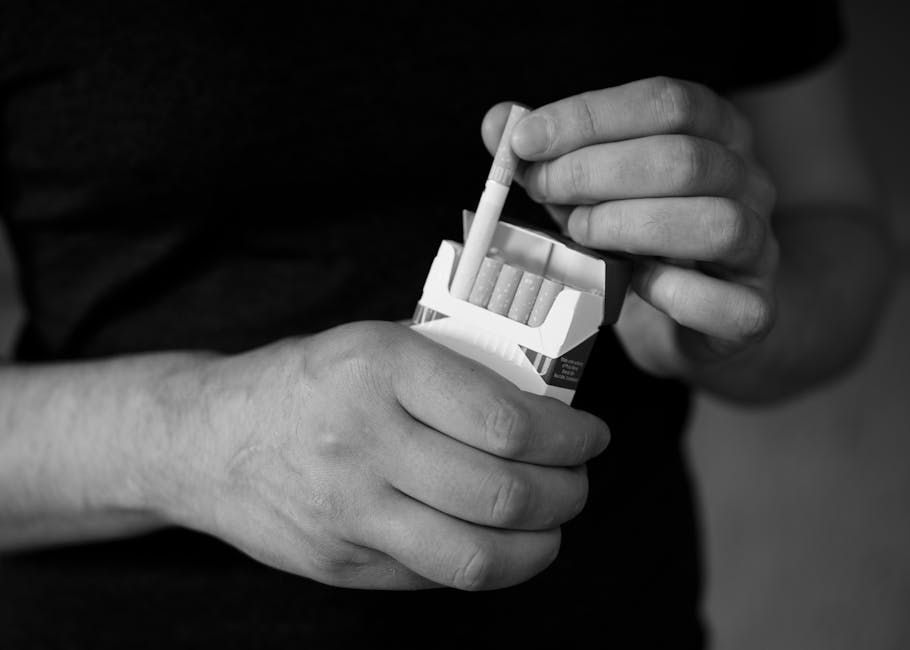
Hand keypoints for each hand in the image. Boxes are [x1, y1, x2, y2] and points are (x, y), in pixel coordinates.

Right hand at [150, 322, 608, 589]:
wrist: (208, 439)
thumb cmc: (304, 383)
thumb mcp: (373, 343)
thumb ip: (454, 368)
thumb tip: (544, 399)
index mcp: (379, 369)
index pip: (504, 421)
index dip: (568, 437)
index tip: (589, 436)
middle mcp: (363, 442)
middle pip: (502, 494)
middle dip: (567, 493)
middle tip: (577, 480)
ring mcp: (349, 513)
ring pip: (477, 555)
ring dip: (541, 543)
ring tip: (551, 520)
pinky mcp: (342, 563)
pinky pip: (438, 577)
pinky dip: (488, 561)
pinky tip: (495, 536)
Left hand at [482, 77, 778, 376]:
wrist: (693, 315)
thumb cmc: (637, 239)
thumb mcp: (592, 188)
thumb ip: (551, 154)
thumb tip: (498, 123)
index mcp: (716, 132)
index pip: (665, 102)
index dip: (588, 116)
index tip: (524, 140)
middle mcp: (749, 181)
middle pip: (684, 159)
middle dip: (594, 173)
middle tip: (542, 191)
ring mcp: (759, 246)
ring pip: (714, 222)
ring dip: (628, 226)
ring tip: (580, 234)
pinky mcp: (752, 309)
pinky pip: (729, 304)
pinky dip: (673, 294)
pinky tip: (634, 285)